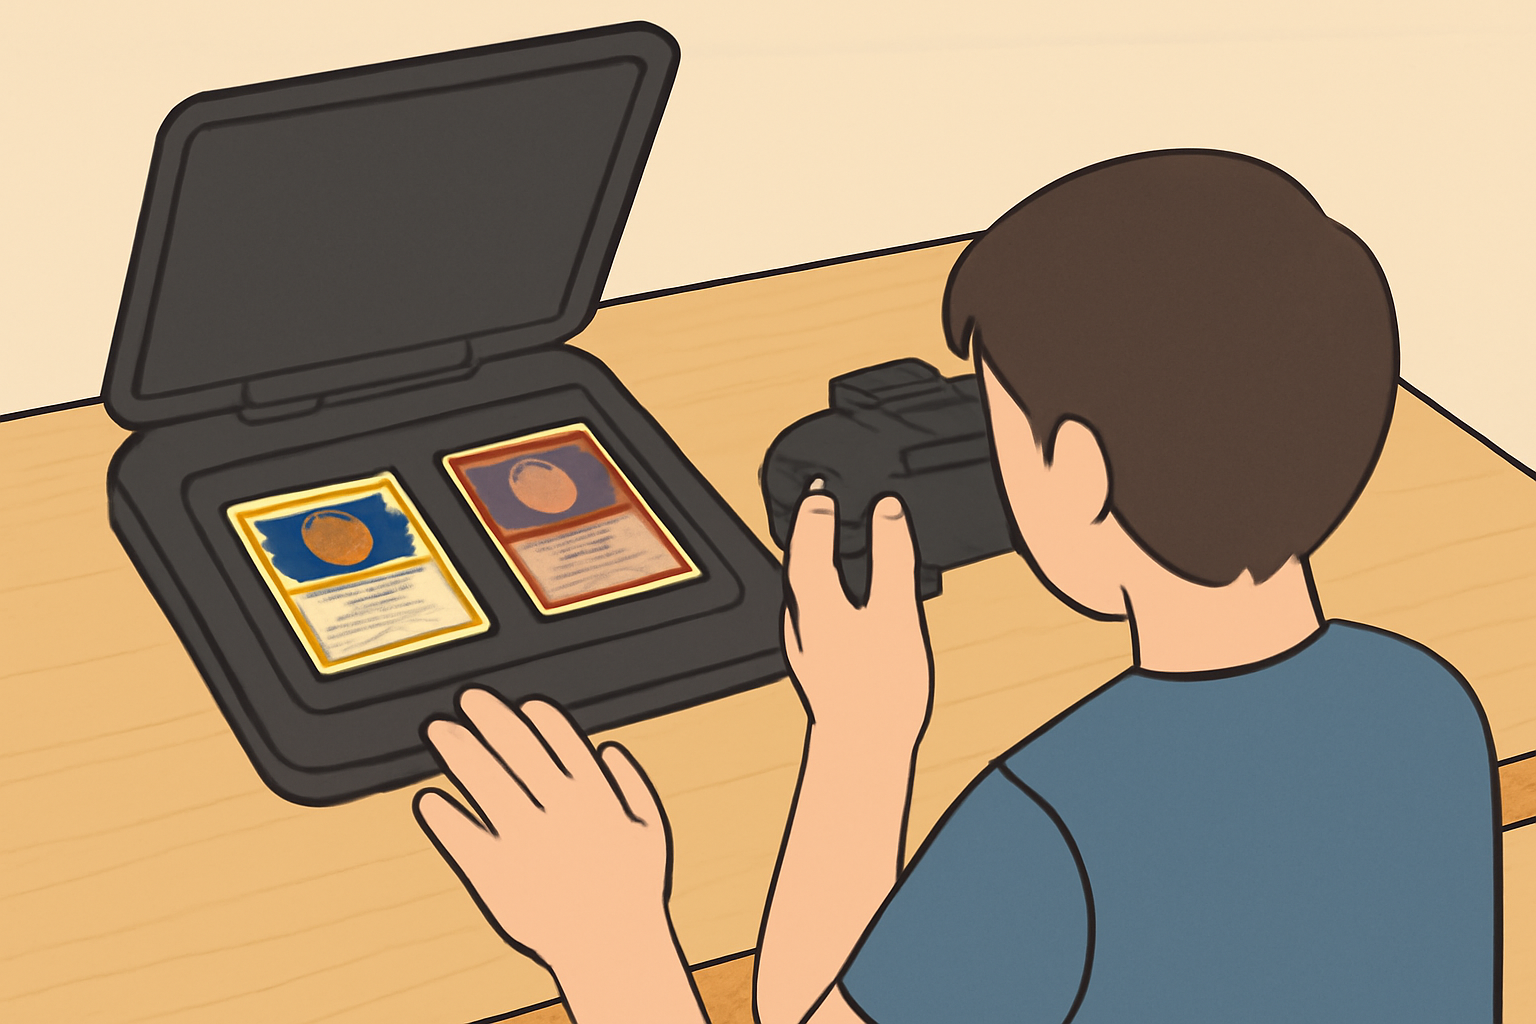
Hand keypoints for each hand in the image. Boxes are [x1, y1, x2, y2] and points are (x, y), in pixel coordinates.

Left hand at [414, 691, 672, 971]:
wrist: (613, 949)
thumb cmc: (633, 890)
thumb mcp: (651, 830)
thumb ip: (634, 783)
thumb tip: (608, 747)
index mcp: (596, 794)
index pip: (561, 738)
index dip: (538, 715)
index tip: (520, 703)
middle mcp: (558, 808)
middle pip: (515, 749)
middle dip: (488, 717)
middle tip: (467, 697)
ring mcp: (526, 838)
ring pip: (485, 780)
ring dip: (459, 750)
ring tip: (439, 730)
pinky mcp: (498, 873)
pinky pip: (463, 836)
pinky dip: (444, 816)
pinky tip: (429, 799)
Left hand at [782, 484, 933, 749]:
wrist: (863, 748)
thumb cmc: (880, 685)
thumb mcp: (896, 611)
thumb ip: (891, 556)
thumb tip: (887, 508)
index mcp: (812, 597)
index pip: (805, 538)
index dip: (815, 508)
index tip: (823, 483)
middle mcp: (797, 615)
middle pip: (796, 559)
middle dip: (808, 527)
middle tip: (822, 497)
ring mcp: (802, 639)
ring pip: (801, 585)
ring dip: (814, 554)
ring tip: (832, 533)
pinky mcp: (813, 657)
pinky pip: (811, 606)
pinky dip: (823, 583)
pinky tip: (842, 588)